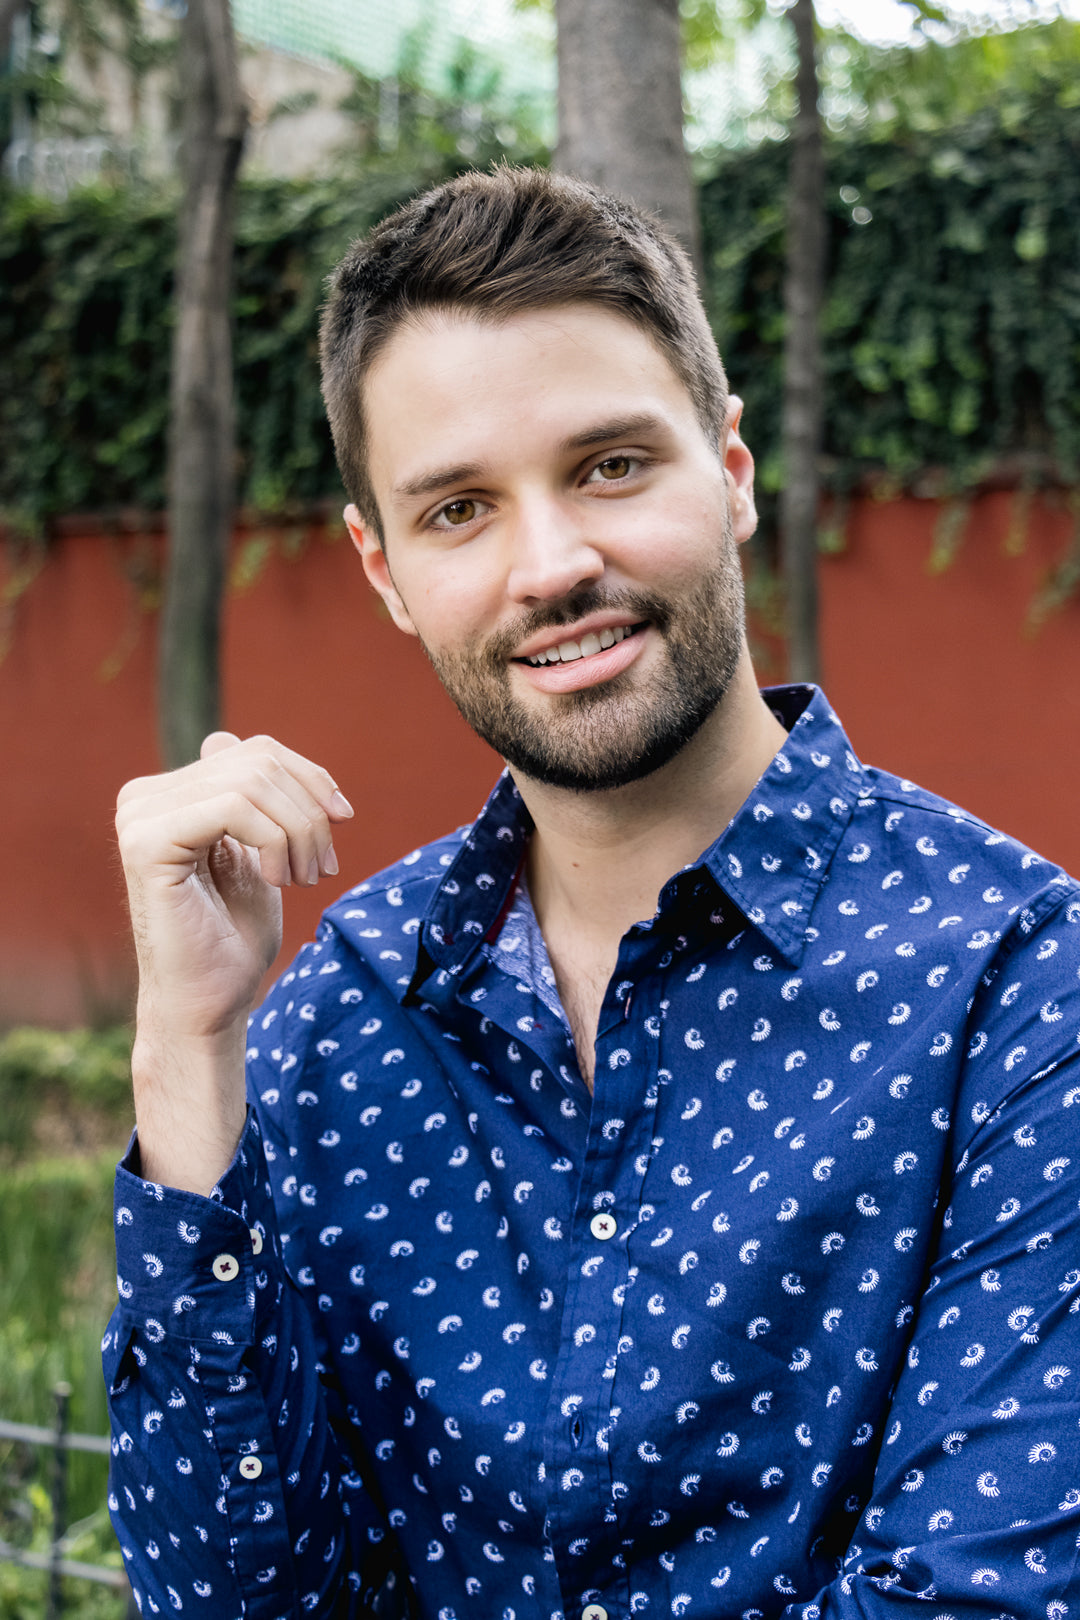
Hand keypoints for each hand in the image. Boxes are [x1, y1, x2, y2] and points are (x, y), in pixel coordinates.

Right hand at [115, 732, 353, 1191]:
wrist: (209, 1003)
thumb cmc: (233, 938)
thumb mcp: (256, 851)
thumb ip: (249, 798)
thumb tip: (228, 739)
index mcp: (168, 793)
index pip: (255, 750)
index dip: (310, 777)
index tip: (342, 820)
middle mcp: (143, 796)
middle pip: (259, 759)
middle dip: (309, 811)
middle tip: (322, 867)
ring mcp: (139, 816)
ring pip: (253, 781)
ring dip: (300, 831)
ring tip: (305, 879)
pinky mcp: (147, 842)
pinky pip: (234, 806)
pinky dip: (276, 841)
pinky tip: (278, 881)